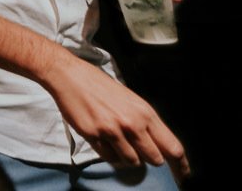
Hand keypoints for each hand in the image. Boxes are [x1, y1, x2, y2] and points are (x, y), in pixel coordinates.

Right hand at [46, 55, 188, 179]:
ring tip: (118, 142)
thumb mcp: (131, 100)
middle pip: (154, 159)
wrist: (70, 76)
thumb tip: (156, 146)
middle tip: (139, 151)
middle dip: (148, 158)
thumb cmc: (99, 86)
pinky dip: (109, 154)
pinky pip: (109, 158)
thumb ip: (145, 123)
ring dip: (127, 157)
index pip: (173, 147)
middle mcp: (132, 123)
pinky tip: (103, 138)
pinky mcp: (94, 136)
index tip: (182, 175)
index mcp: (145, 112)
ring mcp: (112, 131)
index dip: (180, 166)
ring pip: (132, 162)